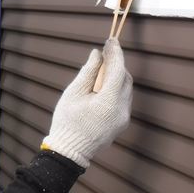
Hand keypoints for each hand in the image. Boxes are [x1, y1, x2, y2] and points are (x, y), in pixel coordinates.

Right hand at [41, 38, 132, 167]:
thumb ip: (88, 72)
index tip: (111, 40)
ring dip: (116, 76)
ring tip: (101, 70)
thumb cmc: (67, 122)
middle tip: (104, 54)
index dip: (115, 53)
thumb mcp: (73, 93)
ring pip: (126, 89)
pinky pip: (123, 99)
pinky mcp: (122, 123)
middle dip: (116, 64)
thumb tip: (98, 54)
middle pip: (125, 79)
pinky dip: (116, 89)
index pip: (118, 70)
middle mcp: (121, 110)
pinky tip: (102, 87)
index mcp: (108, 102)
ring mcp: (124, 118)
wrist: (70, 151)